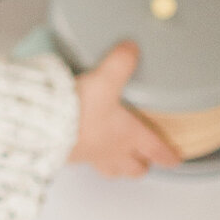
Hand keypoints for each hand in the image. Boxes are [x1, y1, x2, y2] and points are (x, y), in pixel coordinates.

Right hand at [68, 41, 181, 177]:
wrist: (43, 125)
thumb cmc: (77, 110)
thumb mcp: (104, 80)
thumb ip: (120, 62)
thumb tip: (132, 47)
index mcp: (127, 135)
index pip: (155, 149)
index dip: (168, 154)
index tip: (176, 159)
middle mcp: (111, 150)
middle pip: (134, 168)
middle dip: (142, 165)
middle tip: (146, 160)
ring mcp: (90, 157)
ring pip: (111, 171)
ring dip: (118, 168)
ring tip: (118, 163)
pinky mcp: (69, 157)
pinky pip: (86, 164)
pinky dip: (91, 160)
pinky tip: (85, 151)